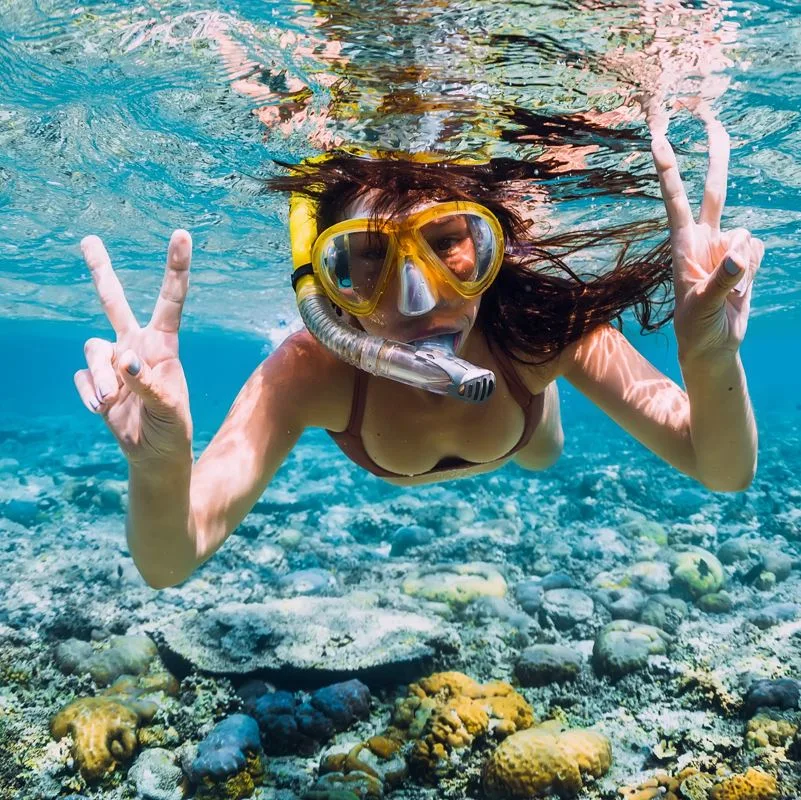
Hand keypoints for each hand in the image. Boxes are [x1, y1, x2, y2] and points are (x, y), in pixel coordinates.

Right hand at [75, 230, 193, 465]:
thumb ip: (149, 385)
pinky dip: (91, 396)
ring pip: (92, 350)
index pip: (171, 300)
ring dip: (100, 378)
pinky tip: (105, 409)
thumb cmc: (172, 428)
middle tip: (88, 239)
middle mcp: (136, 345)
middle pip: (114, 302)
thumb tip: (124, 360)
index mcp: (164, 345)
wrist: (154, 454)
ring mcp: (113, 362)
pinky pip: (82, 377)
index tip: (182, 235)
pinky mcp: (96, 380)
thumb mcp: (169, 409)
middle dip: (101, 271)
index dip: (176, 267)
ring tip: (113, 401)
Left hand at [650, 105, 763, 362]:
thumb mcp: (704, 308)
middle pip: (715, 190)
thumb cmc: (696, 329)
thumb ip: (724, 279)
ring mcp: (726, 247)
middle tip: (712, 117)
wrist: (713, 347)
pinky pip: (757, 249)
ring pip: (746, 234)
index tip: (658, 140)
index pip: (676, 201)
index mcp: (683, 246)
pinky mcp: (745, 257)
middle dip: (717, 156)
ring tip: (727, 292)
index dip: (670, 171)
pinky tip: (740, 288)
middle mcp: (704, 239)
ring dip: (743, 265)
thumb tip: (742, 251)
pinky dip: (753, 270)